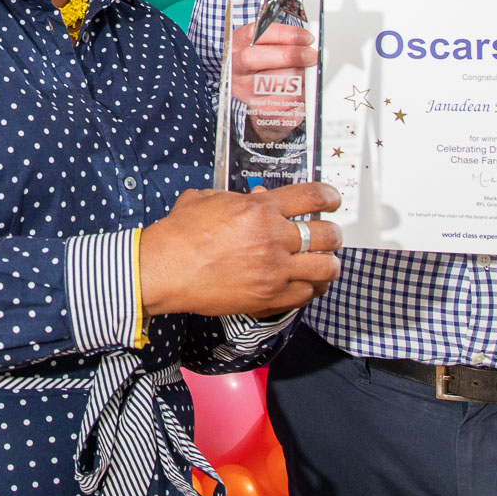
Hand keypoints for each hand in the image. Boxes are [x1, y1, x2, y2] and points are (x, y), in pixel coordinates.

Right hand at [138, 181, 342, 317]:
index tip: (331, 201)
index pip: (313, 198)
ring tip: (324, 261)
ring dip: (328, 263)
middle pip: (327, 234)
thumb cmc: (180, 234)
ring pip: (326, 267)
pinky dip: (312, 287)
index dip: (329, 197)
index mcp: (260, 209)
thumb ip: (238, 197)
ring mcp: (274, 271)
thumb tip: (256, 197)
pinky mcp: (269, 298)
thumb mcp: (208, 199)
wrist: (164, 269)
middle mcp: (273, 238)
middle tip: (328, 234)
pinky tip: (308, 282)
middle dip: (332, 233)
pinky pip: (307, 294)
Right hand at [229, 22, 314, 140]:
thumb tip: (309, 41)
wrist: (253, 86)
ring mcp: (243, 88)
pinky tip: (304, 87)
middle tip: (311, 56)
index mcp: (236, 44)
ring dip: (297, 76)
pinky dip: (299, 94)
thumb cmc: (263, 60)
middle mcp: (235, 66)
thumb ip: (285, 39)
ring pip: (270, 82)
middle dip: (289, 56)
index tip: (306, 38)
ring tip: (308, 72)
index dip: (284, 35)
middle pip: (253, 58)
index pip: (254, 34)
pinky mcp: (257, 106)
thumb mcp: (266, 43)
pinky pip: (281, 102)